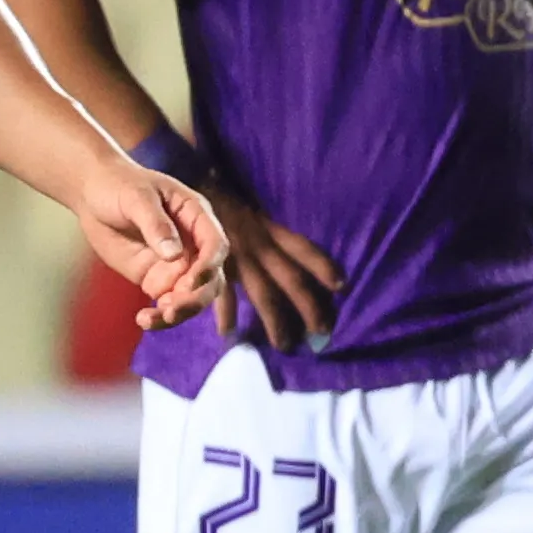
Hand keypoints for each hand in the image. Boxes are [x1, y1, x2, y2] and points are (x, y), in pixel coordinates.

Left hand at [76, 158, 230, 333]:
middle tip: (170, 309)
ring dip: (179, 312)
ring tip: (154, 318)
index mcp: (197, 216)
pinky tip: (144, 319)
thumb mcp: (136, 198)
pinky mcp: (157, 279)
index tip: (190, 282)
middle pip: (210, 278)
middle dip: (195, 297)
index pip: (215, 245)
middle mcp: (193, 244)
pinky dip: (159, 316)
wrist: (93, 194)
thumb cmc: (119, 185)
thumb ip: (156, 224)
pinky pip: (167, 303)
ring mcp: (176, 264)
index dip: (209, 265)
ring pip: (192, 296)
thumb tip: (173, 255)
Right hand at [205, 186, 345, 349]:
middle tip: (323, 332)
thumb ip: (271, 233)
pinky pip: (221, 293)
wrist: (189, 187)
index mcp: (270, 229)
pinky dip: (225, 314)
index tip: (342, 286)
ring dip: (275, 321)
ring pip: (262, 293)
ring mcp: (236, 256)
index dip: (323, 266)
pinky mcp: (212, 265)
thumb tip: (296, 258)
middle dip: (309, 306)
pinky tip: (229, 334)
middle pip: (291, 277)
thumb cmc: (225, 203)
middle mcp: (258, 244)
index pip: (303, 248)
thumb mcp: (254, 212)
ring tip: (284, 345)